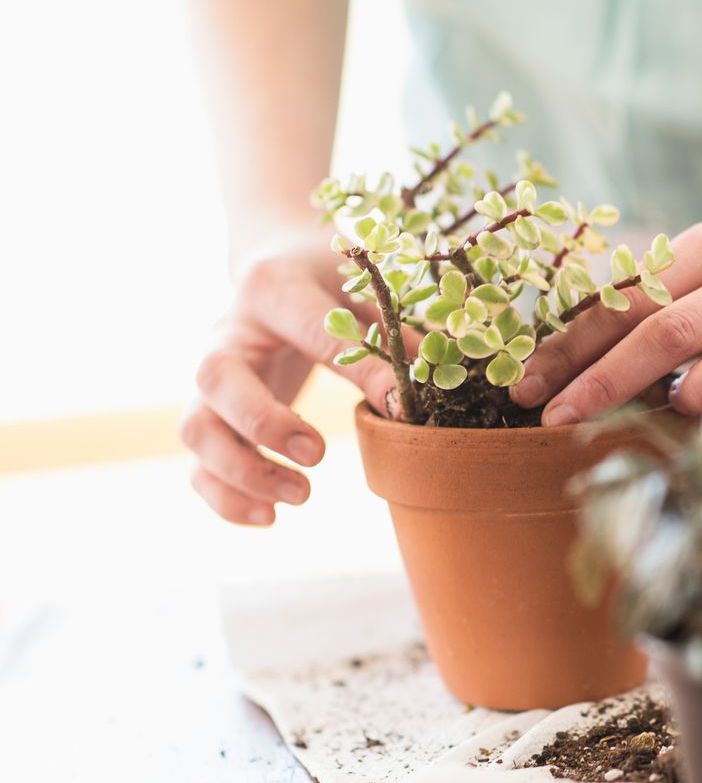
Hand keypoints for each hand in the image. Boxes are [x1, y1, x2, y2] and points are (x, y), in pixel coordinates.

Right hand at [180, 239, 398, 525]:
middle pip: (216, 379)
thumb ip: (394, 336)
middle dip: (262, 424)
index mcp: (275, 287)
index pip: (308, 328)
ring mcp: (209, 376)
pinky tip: (269, 517)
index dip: (353, 369)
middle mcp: (227, 332)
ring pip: (196, 429)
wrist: (275, 265)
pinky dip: (224, 497)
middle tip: (318, 455)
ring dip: (241, 473)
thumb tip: (424, 394)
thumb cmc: (332, 279)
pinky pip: (196, 463)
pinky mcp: (208, 412)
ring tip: (301, 496)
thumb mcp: (367, 289)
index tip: (396, 410)